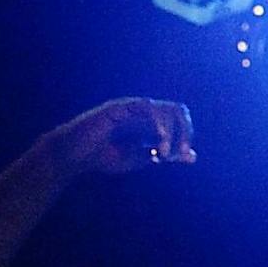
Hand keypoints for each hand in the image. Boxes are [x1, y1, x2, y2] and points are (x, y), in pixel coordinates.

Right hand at [39, 98, 195, 178]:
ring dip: (170, 132)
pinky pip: (145, 107)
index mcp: (150, 122)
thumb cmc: (103, 157)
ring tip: (163, 152)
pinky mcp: (117, 108)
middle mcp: (142, 112)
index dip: (186, 134)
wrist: (74, 157)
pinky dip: (157, 123)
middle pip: (177, 110)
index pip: (179, 118)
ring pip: (164, 109)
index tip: (183, 154)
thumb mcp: (140, 159)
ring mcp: (130, 108)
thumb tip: (193, 157)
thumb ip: (165, 155)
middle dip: (184, 132)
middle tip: (179, 152)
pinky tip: (158, 139)